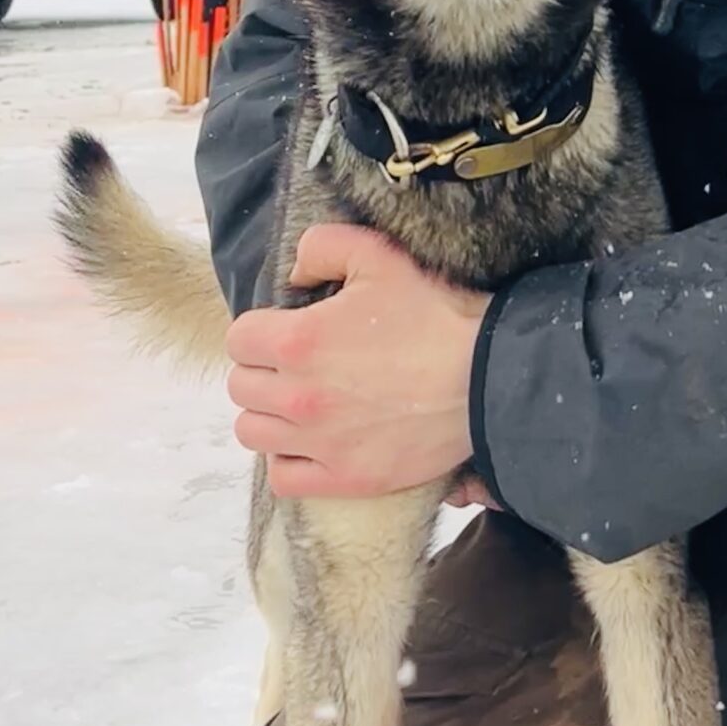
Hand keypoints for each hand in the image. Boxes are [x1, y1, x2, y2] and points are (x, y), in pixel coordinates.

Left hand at [226, 224, 491, 499]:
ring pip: (252, 433)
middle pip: (241, 387)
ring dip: (268, 413)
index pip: (239, 339)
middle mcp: (298, 397)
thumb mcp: (380, 256)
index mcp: (299, 341)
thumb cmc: (436, 313)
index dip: (260, 328)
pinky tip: (311, 440)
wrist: (488, 377)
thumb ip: (322, 247)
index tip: (287, 327)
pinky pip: (282, 477)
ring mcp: (319, 444)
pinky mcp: (345, 478)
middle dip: (262, 368)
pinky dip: (288, 458)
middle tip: (298, 362)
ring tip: (300, 400)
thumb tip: (294, 275)